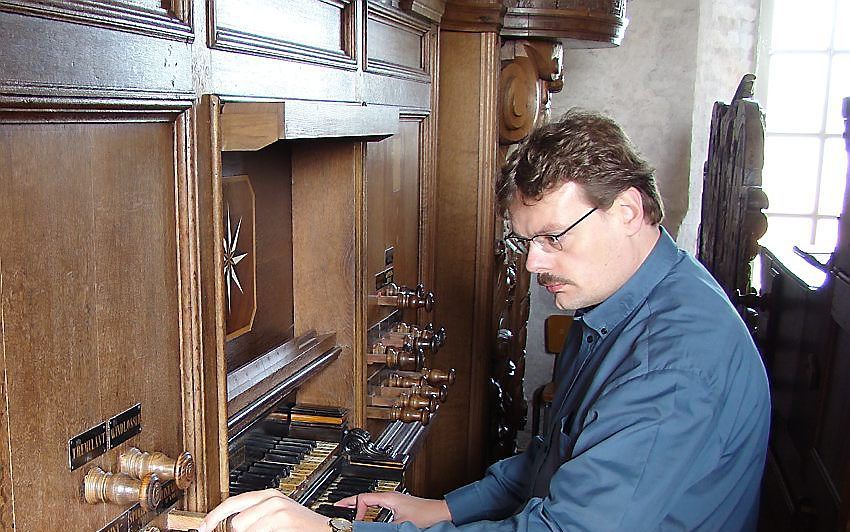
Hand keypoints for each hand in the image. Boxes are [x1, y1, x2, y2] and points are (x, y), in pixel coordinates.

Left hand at [196, 489, 328, 531]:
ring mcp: (278, 511)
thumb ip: (253, 516)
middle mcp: (272, 499)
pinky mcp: (282, 521)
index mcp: (268, 495)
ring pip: (246, 531)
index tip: (203, 528)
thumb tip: (230, 525)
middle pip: (237, 522)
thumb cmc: (301, 528)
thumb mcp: (276, 516)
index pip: (232, 503)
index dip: (213, 517)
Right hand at [334, 492, 451, 527]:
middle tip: (338, 506)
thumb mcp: (399, 524)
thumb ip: (380, 527)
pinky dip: (370, 509)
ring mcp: (395, 500)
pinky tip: (369, 515)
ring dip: (360, 505)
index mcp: (388, 497)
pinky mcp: (400, 505)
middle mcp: (391, 496)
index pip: (363, 498)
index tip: (352, 521)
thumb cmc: (425, 515)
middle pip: (365, 496)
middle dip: (351, 502)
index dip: (354, 508)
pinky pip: (379, 504)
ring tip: (350, 510)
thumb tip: (367, 528)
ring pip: (372, 500)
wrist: (441, 513)